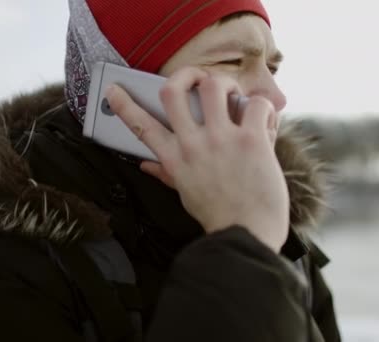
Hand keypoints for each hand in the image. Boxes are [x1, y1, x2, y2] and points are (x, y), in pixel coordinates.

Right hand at [105, 67, 288, 252]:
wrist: (247, 235)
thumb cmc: (219, 216)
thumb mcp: (187, 194)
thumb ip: (167, 174)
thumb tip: (145, 165)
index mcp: (175, 159)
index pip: (142, 127)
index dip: (125, 106)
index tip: (114, 90)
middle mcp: (193, 145)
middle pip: (173, 91)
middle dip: (186, 74)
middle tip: (198, 78)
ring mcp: (221, 139)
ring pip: (213, 85)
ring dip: (225, 83)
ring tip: (233, 95)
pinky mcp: (251, 139)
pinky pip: (255, 104)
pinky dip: (262, 106)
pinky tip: (264, 120)